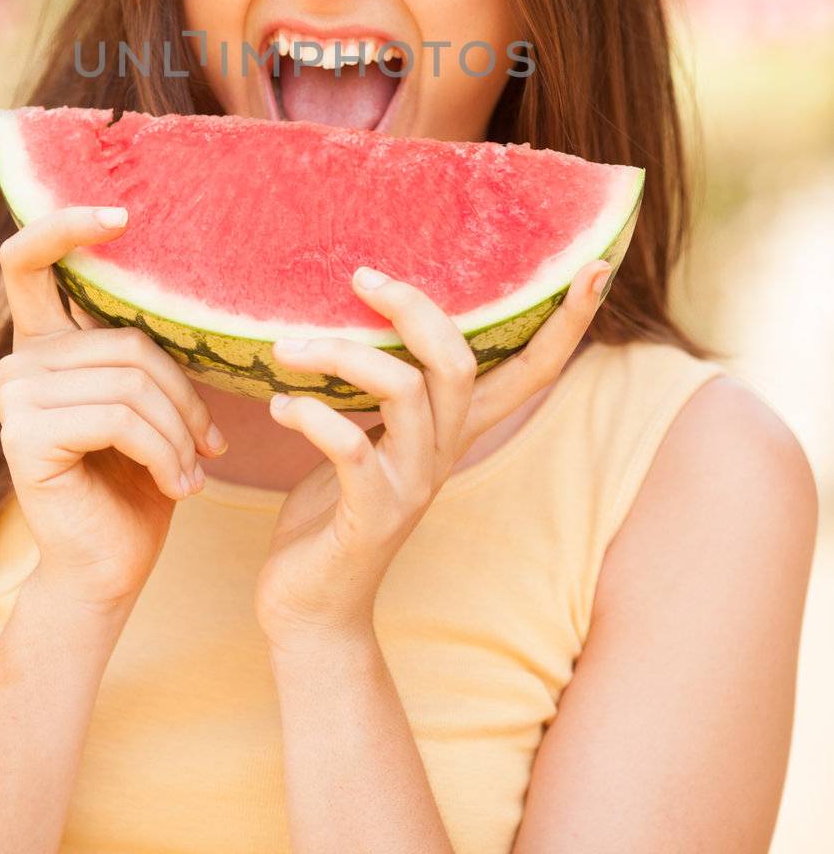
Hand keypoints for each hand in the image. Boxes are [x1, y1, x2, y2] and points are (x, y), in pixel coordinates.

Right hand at [0, 205, 225, 619]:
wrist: (110, 570)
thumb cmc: (138, 482)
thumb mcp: (151, 404)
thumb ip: (145, 352)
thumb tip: (196, 289)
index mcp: (46, 344)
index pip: (31, 260)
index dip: (67, 225)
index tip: (122, 214)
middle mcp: (19, 363)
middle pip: (126, 340)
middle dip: (183, 394)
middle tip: (211, 444)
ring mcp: (13, 398)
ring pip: (130, 381)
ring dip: (180, 431)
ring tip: (195, 469)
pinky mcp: (23, 436)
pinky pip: (120, 417)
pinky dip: (164, 451)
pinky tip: (180, 486)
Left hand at [253, 258, 611, 653]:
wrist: (311, 610)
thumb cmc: (334, 510)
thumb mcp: (372, 435)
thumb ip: (385, 385)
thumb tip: (362, 304)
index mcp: (455, 430)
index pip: (532, 371)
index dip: (567, 323)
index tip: (595, 265)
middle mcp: (444, 454)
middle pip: (459, 362)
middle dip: (415, 307)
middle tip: (362, 277)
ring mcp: (412, 488)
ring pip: (404, 391)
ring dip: (340, 354)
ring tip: (286, 349)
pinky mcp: (371, 516)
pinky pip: (352, 448)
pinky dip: (311, 415)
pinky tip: (280, 406)